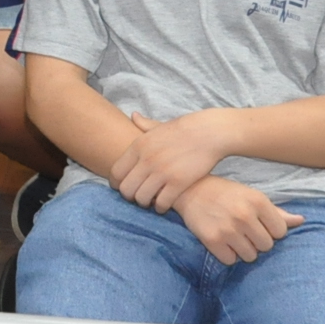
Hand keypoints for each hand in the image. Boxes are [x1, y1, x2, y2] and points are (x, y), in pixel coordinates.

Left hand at [111, 110, 232, 212]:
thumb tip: (133, 116)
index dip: (117, 184)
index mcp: (138, 146)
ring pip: (142, 199)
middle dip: (130, 196)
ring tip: (151, 201)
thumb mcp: (159, 125)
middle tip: (138, 197)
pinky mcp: (179, 182)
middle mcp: (147, 159)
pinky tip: (164, 204)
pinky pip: (162, 203)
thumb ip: (143, 124)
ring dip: (146, 203)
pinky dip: (161, 207)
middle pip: (126, 189)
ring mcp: (162, 172)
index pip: (116, 172)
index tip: (123, 188)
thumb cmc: (183, 130)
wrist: (208, 132)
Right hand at [170, 176, 301, 264]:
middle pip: (267, 246)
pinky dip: (227, 254)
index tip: (258, 224)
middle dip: (257, 241)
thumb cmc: (226, 193)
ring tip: (232, 234)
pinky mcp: (212, 240)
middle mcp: (244, 215)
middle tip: (244, 230)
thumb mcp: (252, 196)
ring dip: (243, 249)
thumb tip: (301, 221)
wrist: (190, 190)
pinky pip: (231, 260)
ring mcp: (228, 229)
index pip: (281, 232)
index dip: (271, 230)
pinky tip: (221, 240)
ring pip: (250, 256)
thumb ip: (277, 212)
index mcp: (258, 201)